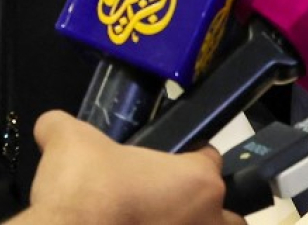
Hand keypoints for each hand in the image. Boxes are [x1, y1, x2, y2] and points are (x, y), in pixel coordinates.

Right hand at [22, 110, 241, 224]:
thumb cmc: (84, 191)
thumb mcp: (70, 144)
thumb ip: (64, 128)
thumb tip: (50, 123)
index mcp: (199, 178)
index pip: (209, 159)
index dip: (188, 160)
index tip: (164, 168)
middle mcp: (208, 217)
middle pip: (227, 211)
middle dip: (206, 211)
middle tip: (170, 211)